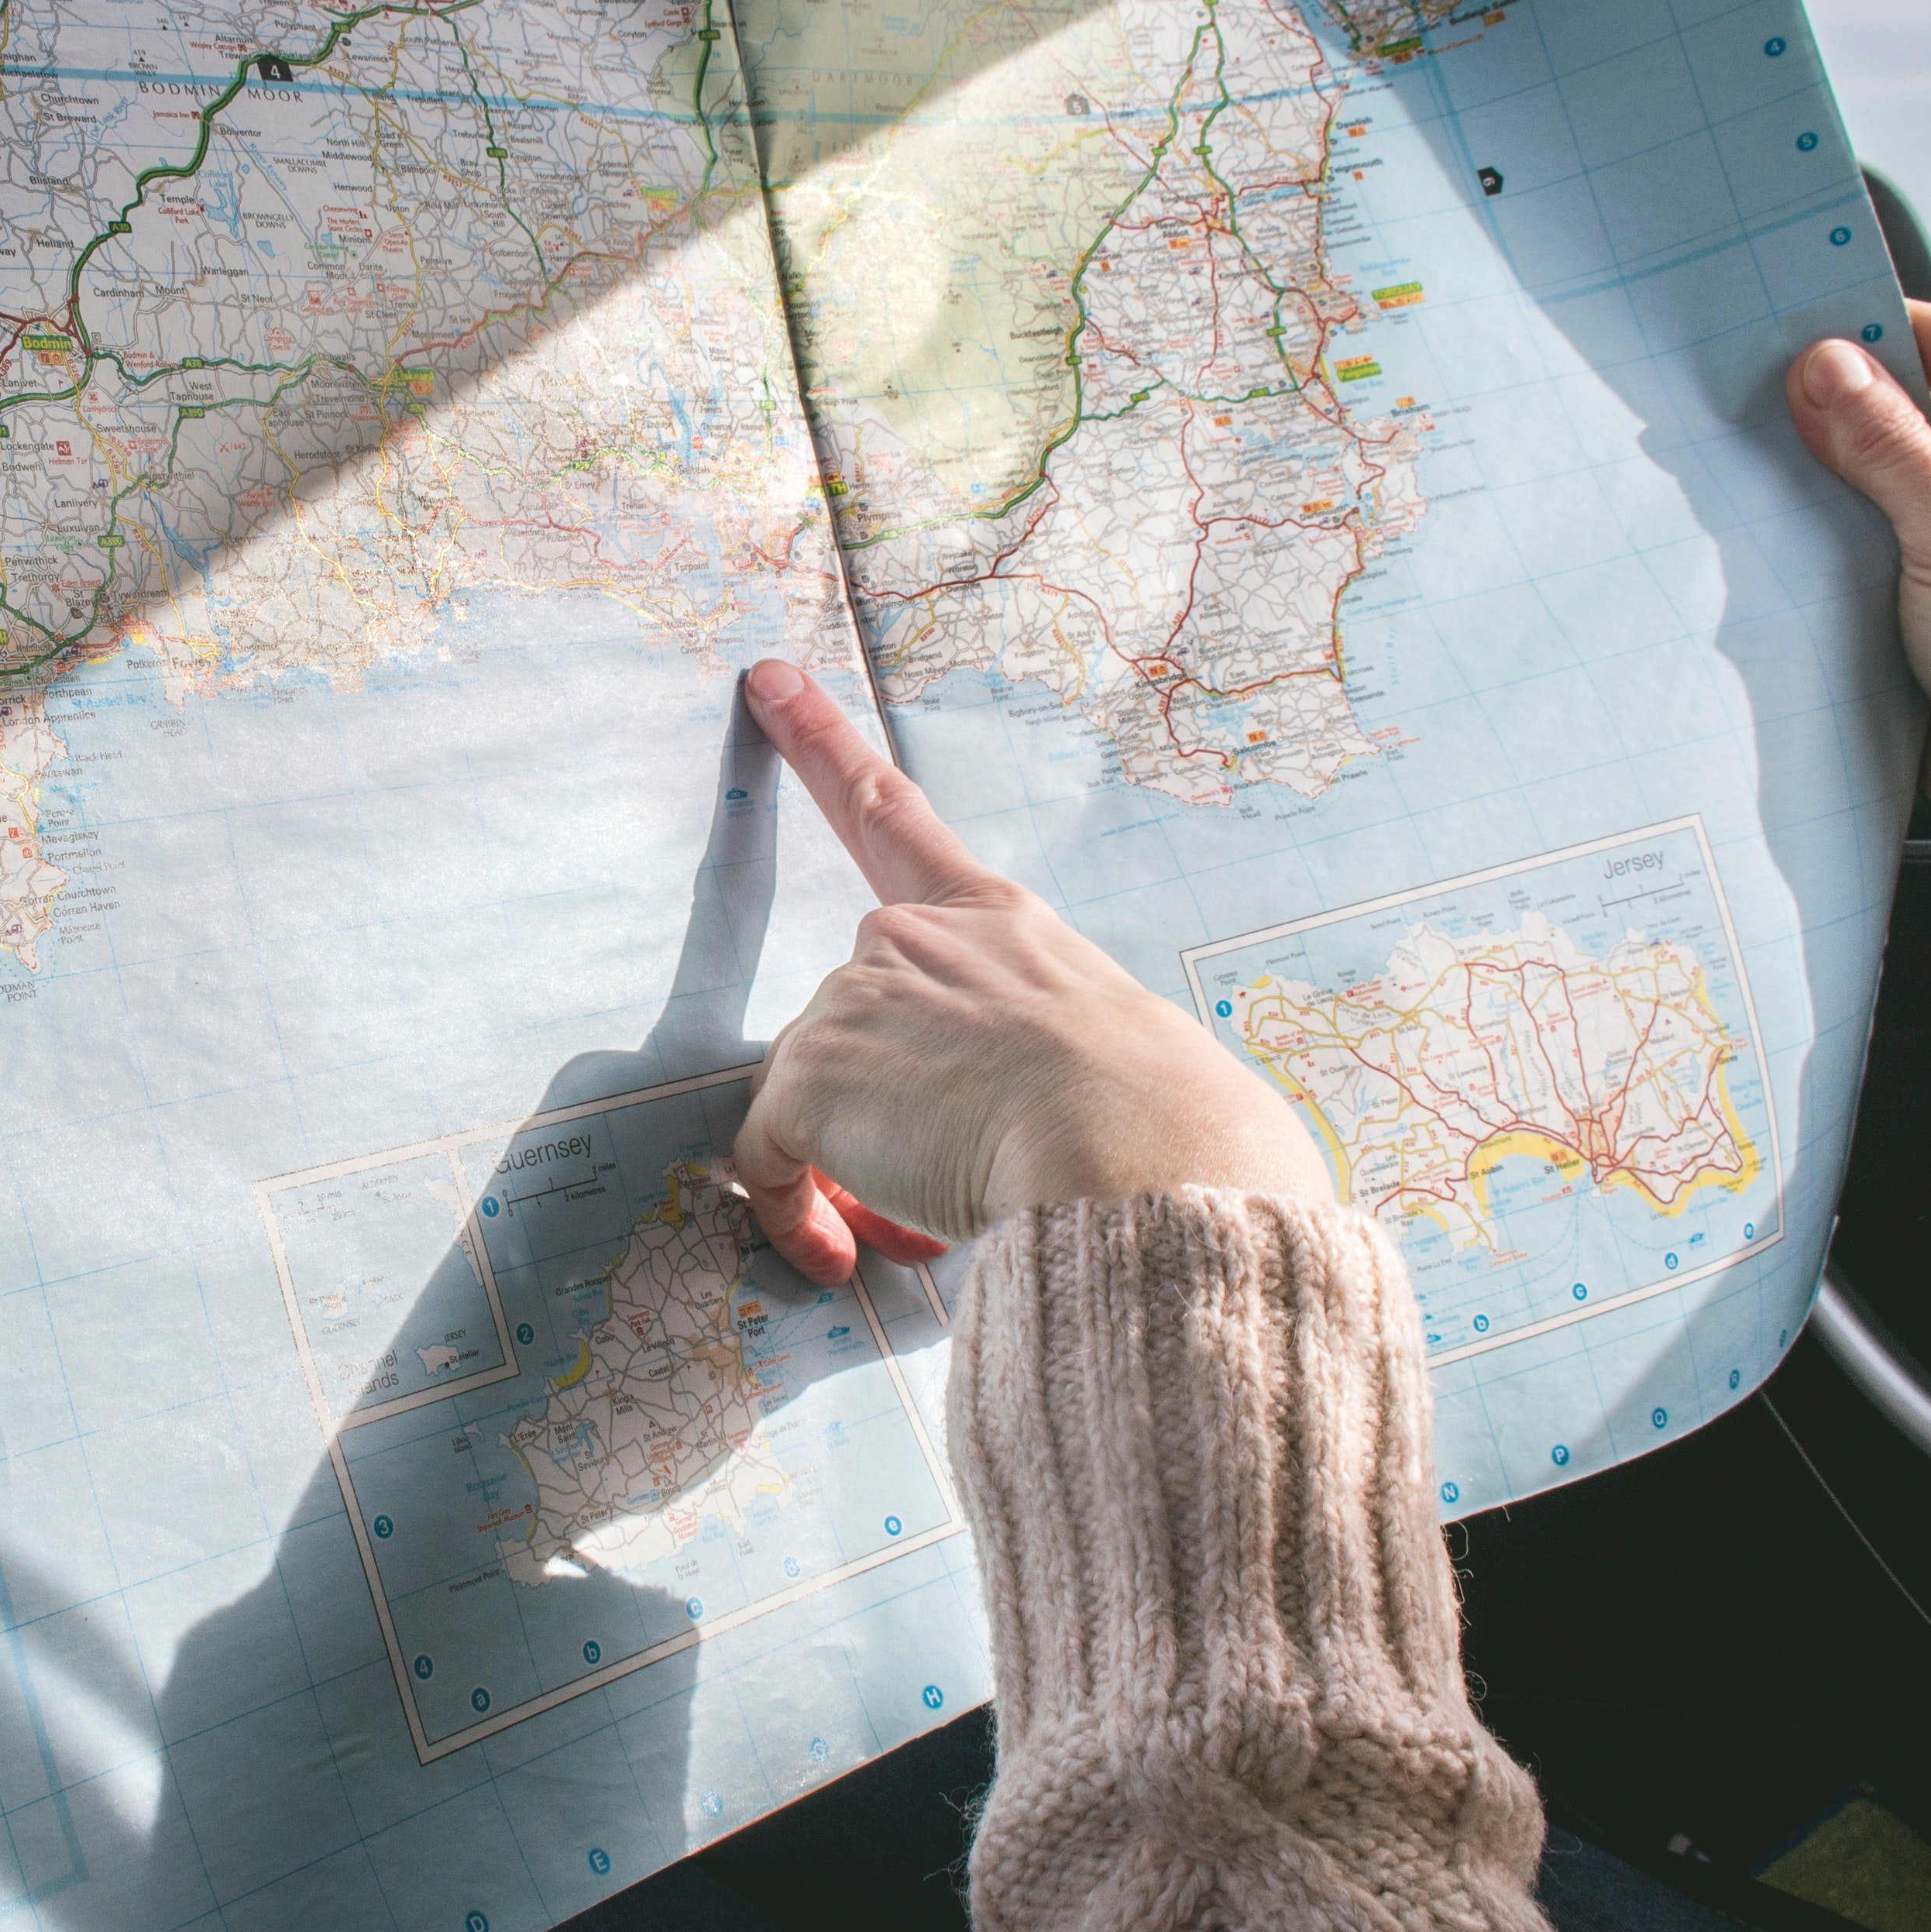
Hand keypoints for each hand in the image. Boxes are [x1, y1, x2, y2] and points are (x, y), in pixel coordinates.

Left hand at [728, 659, 1331, 1282]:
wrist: (1140, 1155)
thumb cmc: (1164, 1131)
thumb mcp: (1115, 1058)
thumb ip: (1043, 1065)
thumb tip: (1011, 1138)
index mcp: (1003, 924)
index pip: (896, 819)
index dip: (822, 745)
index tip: (767, 682)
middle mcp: (918, 940)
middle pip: (851, 1029)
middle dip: (877, 1114)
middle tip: (934, 1188)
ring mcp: (858, 996)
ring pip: (818, 1106)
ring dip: (856, 1174)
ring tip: (936, 1220)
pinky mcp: (811, 1071)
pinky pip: (766, 1162)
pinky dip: (793, 1213)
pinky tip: (848, 1249)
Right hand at [1791, 304, 1930, 974]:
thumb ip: (1888, 450)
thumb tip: (1823, 366)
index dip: (1873, 334)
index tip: (1785, 330)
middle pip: (1919, 404)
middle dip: (1840, 409)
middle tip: (1752, 397)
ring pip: (1888, 470)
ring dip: (1828, 477)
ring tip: (1751, 463)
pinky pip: (1875, 532)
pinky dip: (1827, 532)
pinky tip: (1773, 528)